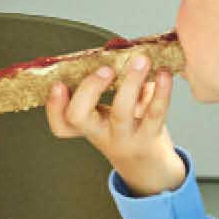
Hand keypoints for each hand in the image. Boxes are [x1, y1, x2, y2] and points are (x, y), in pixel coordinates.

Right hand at [45, 56, 183, 195]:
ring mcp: (125, 138)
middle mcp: (102, 135)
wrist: (151, 167)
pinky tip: (165, 75)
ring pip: (120, 112)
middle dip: (89, 89)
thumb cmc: (130, 132)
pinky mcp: (151, 137)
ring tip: (140, 61)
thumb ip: (112, 88)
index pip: (61, 124)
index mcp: (87, 128)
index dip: (54, 106)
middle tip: (105, 69)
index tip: (58, 84)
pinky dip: (161, 92)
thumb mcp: (112, 114)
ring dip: (129, 83)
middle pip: (80, 117)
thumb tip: (120, 52)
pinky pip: (154, 113)